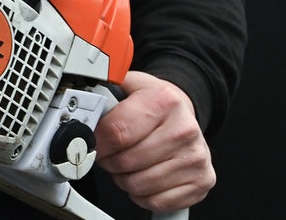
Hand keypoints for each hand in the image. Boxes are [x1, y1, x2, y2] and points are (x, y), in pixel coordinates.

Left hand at [95, 71, 215, 211]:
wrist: (184, 114)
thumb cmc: (155, 103)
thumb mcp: (131, 85)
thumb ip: (105, 90)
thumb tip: (83, 101)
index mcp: (165, 101)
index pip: (117, 132)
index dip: (97, 142)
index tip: (92, 142)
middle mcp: (184, 129)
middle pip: (126, 162)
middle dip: (109, 161)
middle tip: (111, 152)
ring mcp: (195, 158)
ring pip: (138, 185)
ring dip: (124, 178)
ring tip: (128, 162)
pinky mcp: (202, 181)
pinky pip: (155, 201)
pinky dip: (142, 194)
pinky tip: (144, 175)